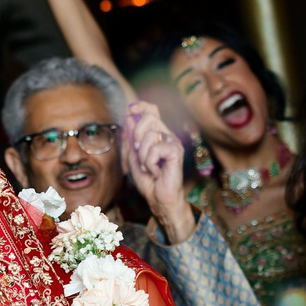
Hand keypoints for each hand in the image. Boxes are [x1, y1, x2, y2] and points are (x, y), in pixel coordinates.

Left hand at [121, 101, 194, 241]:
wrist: (158, 198)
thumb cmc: (148, 180)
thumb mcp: (132, 157)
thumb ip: (130, 138)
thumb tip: (129, 117)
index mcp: (157, 134)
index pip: (152, 110)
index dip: (141, 106)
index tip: (130, 109)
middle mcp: (166, 135)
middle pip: (149, 117)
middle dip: (136, 133)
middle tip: (137, 151)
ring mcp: (172, 142)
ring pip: (150, 135)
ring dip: (142, 155)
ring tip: (148, 167)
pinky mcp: (176, 151)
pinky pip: (156, 148)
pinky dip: (150, 162)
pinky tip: (156, 171)